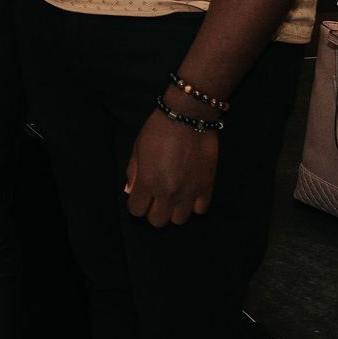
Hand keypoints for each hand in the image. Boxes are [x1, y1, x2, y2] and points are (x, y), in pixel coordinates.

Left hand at [123, 107, 217, 225]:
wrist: (188, 117)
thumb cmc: (158, 130)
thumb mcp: (137, 149)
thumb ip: (132, 173)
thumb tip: (130, 191)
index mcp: (148, 182)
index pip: (137, 210)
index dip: (136, 204)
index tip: (139, 196)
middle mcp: (169, 192)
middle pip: (157, 221)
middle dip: (153, 211)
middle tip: (155, 197)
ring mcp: (189, 191)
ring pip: (179, 220)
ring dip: (173, 210)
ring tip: (172, 195)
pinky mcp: (207, 187)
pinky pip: (200, 210)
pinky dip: (193, 205)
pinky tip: (188, 192)